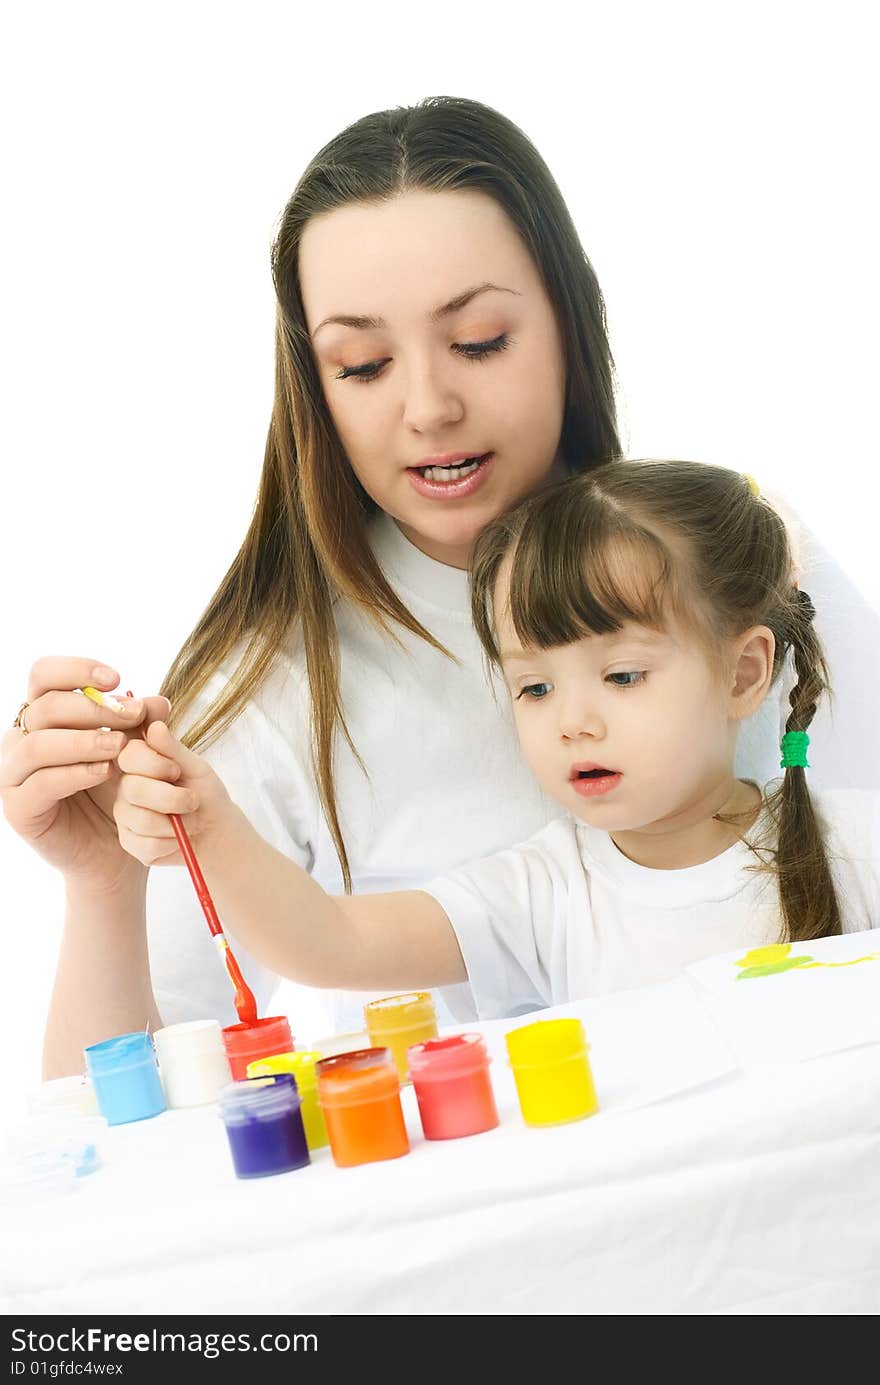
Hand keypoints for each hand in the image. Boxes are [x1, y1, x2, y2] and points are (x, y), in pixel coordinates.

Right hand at [0, 657, 170, 890]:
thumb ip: (143, 725)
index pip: (43, 675)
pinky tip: (103, 772)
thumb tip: (159, 701)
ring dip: (82, 740)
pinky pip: (40, 784)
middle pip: (44, 707)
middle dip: (93, 709)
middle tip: (132, 717)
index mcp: (43, 716)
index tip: (117, 678)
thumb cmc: (117, 792)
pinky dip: (74, 773)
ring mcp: (14, 773)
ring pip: (37, 744)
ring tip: (118, 748)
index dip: (76, 669)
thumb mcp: (135, 751)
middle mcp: (20, 739)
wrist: (112, 848)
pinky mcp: (18, 807)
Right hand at [115, 721, 237, 866]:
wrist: (214, 830)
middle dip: (171, 797)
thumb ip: (174, 750)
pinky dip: (171, 841)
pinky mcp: (129, 842)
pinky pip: (146, 844)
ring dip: (175, 822)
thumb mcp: (196, 768)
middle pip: (133, 789)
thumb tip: (155, 726)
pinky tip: (177, 837)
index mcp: (139, 763)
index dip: (154, 764)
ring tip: (187, 819)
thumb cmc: (205, 793)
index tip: (176, 771)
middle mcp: (125, 787)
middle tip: (192, 800)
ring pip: (141, 819)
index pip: (128, 755)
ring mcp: (125, 815)